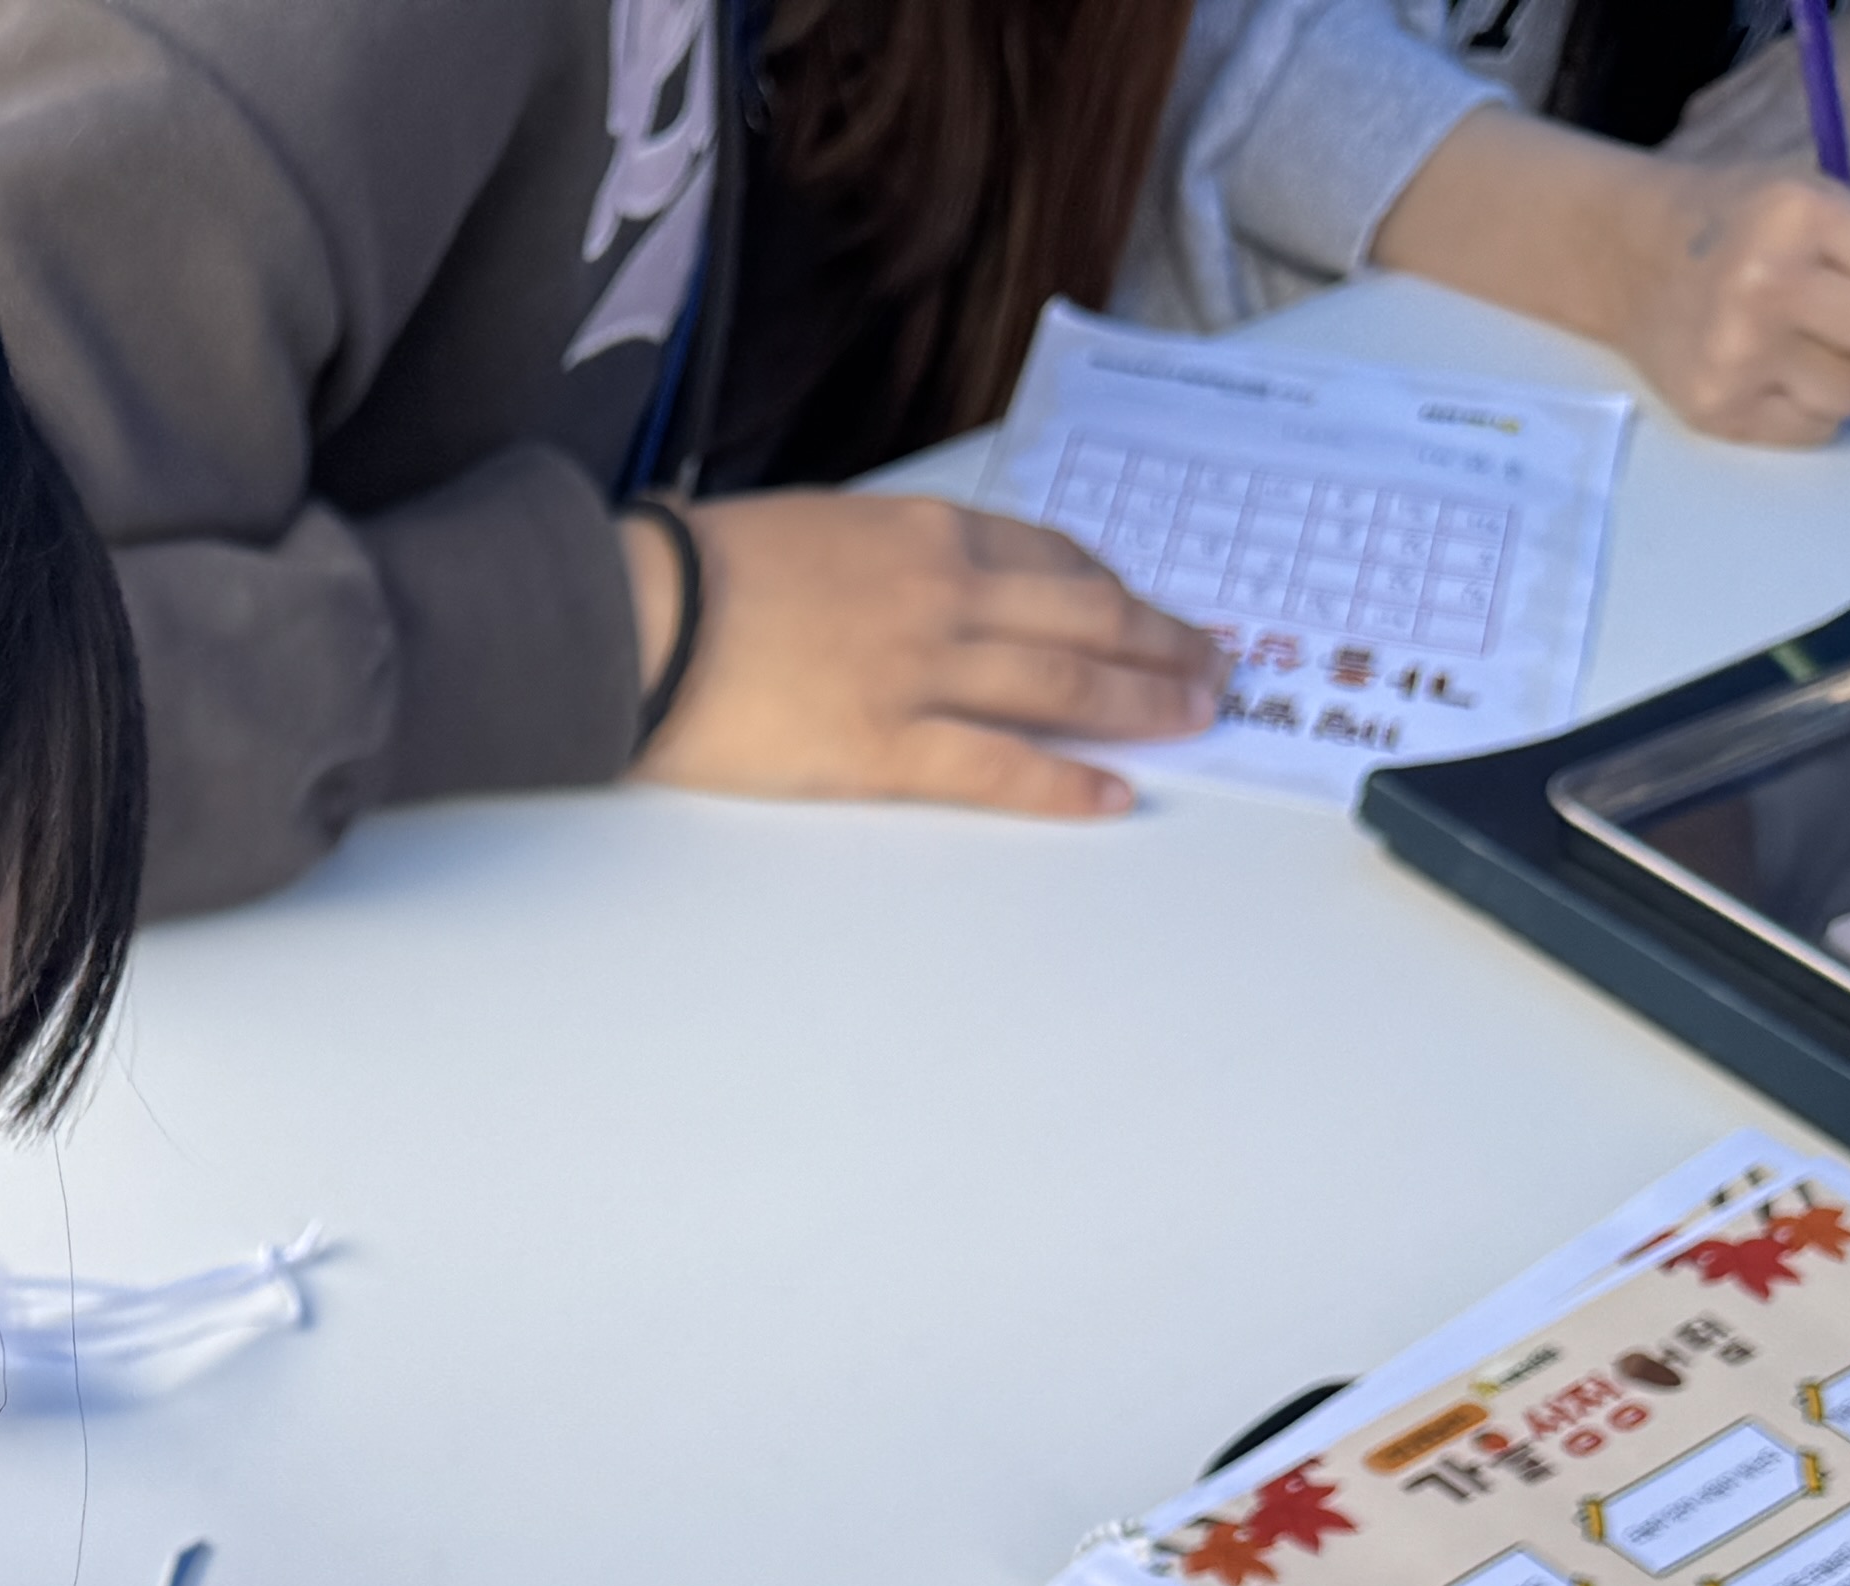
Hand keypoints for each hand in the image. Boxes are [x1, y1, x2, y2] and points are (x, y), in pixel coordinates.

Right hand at [623, 492, 1221, 823]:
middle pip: (1085, 618)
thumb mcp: (809, 529)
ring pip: (1066, 686)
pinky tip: (1114, 793)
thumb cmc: (696, 572)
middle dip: (1161, 642)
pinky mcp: (886, 747)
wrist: (635, 616)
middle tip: (1214, 664)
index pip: (1050, 556)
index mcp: (921, 532)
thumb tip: (914, 592)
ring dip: (1144, 702)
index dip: (1112, 587)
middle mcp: (943, 594)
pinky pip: (1001, 767)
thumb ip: (879, 558)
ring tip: (1195, 718)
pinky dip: (1067, 781)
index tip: (1145, 608)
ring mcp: (922, 672)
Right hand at [1609, 152, 1849, 440]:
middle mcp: (1767, 287)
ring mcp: (1738, 359)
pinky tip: (1786, 373)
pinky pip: (1818, 429)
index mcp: (1800, 213)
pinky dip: (1816, 405)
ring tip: (1825, 347)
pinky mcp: (1719, 412)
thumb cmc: (1743, 215)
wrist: (1629, 259)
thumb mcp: (1818, 175)